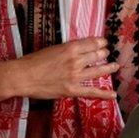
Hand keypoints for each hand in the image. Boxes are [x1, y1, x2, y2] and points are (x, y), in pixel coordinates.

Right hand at [0, 37, 118, 107]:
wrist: (23, 76)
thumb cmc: (33, 61)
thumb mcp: (52, 49)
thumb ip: (66, 49)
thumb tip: (77, 50)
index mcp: (70, 48)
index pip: (91, 43)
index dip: (100, 43)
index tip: (104, 43)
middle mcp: (76, 60)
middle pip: (96, 55)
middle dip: (103, 54)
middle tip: (107, 54)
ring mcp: (75, 76)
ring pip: (98, 71)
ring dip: (108, 67)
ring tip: (115, 66)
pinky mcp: (72, 90)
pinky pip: (91, 92)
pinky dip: (103, 94)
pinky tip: (113, 94)